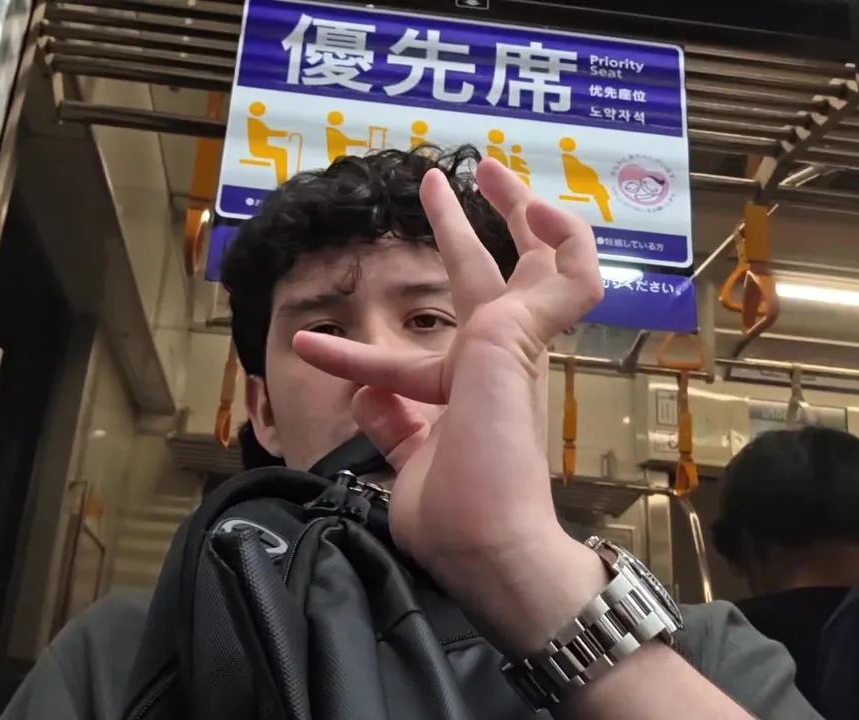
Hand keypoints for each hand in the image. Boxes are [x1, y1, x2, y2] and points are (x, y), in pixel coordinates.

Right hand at [291, 158, 605, 646]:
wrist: (481, 537)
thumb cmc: (499, 441)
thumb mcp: (515, 346)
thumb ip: (536, 293)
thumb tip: (547, 239)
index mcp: (514, 333)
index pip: (537, 258)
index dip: (522, 209)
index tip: (484, 171)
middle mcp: (487, 360)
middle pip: (472, 282)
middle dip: (452, 229)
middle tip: (430, 181)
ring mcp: (451, 404)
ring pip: (405, 355)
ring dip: (359, 341)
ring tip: (311, 329)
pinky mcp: (418, 445)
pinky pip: (384, 410)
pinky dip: (361, 399)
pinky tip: (335, 389)